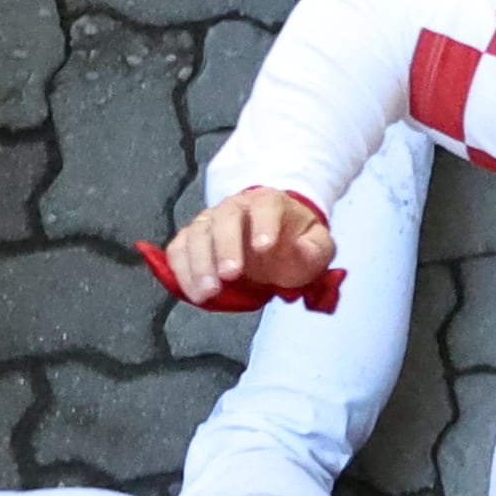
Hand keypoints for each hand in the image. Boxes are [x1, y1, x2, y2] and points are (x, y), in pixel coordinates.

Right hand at [157, 188, 333, 306]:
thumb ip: (316, 249)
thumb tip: (304, 249)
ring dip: (199, 264)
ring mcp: (209, 222)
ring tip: (208, 293)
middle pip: (223, 220)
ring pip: (196, 235)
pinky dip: (181, 271)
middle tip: (230, 276)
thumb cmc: (292, 244)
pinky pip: (178, 251)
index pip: (265, 206)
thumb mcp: (316, 246)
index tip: (264, 248)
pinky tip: (192, 292)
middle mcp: (234, 207)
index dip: (263, 225)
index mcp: (268, 203)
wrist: (270, 241)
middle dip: (225, 248)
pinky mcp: (191, 240)